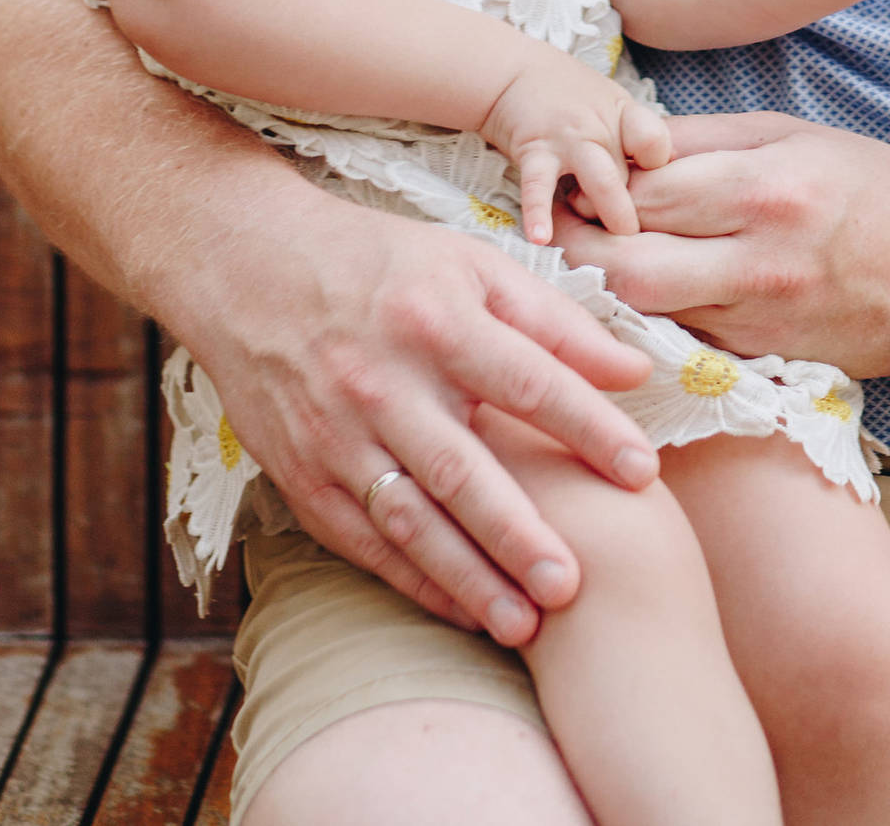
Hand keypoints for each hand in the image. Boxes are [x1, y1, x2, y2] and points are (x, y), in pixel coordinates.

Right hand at [177, 182, 661, 645]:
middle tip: (574, 585)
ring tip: (526, 625)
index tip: (642, 472)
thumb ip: (554, 321)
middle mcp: (385, 380)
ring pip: (411, 520)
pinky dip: (415, 581)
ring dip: (469, 578)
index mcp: (437, 318)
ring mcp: (337, 433)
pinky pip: (365, 540)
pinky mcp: (303, 474)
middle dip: (518, 533)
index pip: (528, 381)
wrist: (247, 269)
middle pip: (462, 469)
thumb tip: (634, 370)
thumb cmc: (379, 264)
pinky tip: (464, 610)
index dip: (588, 427)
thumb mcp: (469, 264)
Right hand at [481, 51, 671, 242]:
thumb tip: (673, 163)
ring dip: (611, 210)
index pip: (655, 141)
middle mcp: (599, 128)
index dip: (657, 164)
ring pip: (600, 179)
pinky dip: (537, 213)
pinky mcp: (534, 152)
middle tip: (643, 236)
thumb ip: (636, 133)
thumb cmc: (568, 92)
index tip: (649, 181)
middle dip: (637, 206)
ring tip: (618, 239)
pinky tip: (541, 237)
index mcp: (622, 115)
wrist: (514, 71)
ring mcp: (567, 141)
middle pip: (631, 171)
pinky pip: (538, 186)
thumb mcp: (611, 101)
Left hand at [559, 110, 889, 375]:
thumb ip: (702, 140)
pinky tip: (626, 301)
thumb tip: (625, 144)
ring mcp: (760, 319)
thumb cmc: (872, 188)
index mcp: (765, 188)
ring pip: (645, 314)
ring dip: (599, 292)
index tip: (562, 182)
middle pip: (627, 266)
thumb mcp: (791, 135)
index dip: (592, 188)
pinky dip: (648, 320)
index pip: (645, 192)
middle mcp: (758, 260)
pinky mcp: (762, 359)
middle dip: (575, 253)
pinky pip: (681, 339)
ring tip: (574, 265)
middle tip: (551, 233)